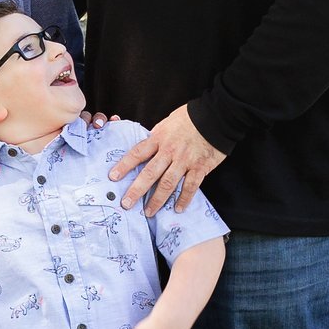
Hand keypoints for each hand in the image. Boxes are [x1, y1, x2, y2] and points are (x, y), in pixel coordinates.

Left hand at [109, 104, 223, 214]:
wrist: (216, 116)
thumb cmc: (190, 118)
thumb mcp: (167, 123)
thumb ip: (156, 138)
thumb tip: (145, 149)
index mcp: (159, 138)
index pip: (137, 153)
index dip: (124, 166)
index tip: (112, 177)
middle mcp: (170, 151)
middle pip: (150, 173)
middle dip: (137, 190)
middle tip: (126, 203)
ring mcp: (185, 160)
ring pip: (168, 183)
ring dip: (158, 199)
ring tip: (149, 211)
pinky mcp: (200, 167)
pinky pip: (191, 186)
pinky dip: (184, 199)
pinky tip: (178, 208)